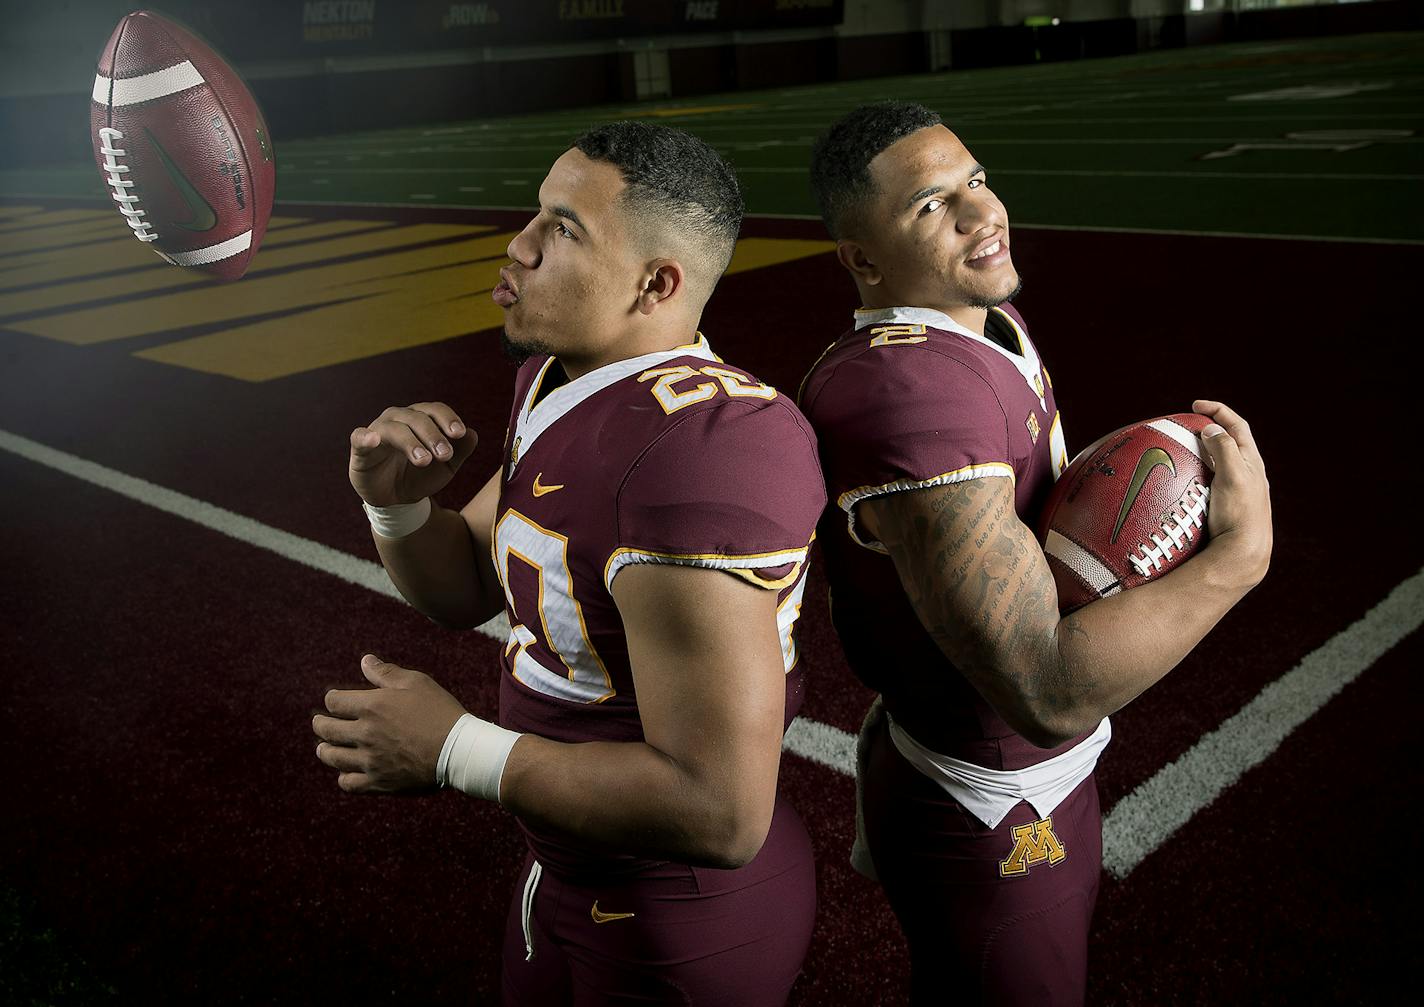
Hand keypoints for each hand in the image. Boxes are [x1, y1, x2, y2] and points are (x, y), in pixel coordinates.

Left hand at [313, 654, 467, 792]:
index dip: (332, 699)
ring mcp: (370, 760)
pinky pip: (349, 783)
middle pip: (327, 730)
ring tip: (324, 748)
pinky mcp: (379, 782)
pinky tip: (346, 771)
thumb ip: (387, 672)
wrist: (459, 749)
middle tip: (320, 723)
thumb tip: (365, 660)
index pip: (334, 702)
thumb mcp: (416, 683)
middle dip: (320, 724)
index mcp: (372, 706)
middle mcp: (365, 733)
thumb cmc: (440, 711)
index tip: (335, 700)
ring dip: (325, 750)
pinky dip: (343, 777)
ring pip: (333, 757)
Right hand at [349, 402, 476, 506]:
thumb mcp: (446, 468)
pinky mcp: (361, 448)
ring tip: (425, 460)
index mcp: (420, 418)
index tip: (460, 433)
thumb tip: (472, 434)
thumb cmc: (421, 476)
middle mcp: (399, 419)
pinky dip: (365, 437)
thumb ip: (460, 451)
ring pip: (395, 428)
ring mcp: (378, 431)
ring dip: (411, 442)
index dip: (448, 419)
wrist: (397, 499)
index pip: (435, 410)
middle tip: (446, 455)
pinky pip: (360, 437)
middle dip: (434, 435)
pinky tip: (373, 439)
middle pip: (417, 418)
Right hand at [1194, 399, 1271, 588]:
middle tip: (1185, 426)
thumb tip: (1210, 428)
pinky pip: (1207, 484)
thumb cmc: (1240, 513)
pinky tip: (1177, 484)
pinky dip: (1193, 476)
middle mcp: (1247, 475)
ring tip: (1178, 452)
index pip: (1236, 426)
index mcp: (1253, 463)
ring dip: (1199, 453)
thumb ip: (1223, 448)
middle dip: (1208, 429)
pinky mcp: (1222, 507)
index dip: (1218, 411)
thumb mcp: (1234, 475)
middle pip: (1228, 442)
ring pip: (1217, 464)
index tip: (1195, 405)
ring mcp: (1234, 491)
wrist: (1242, 553)